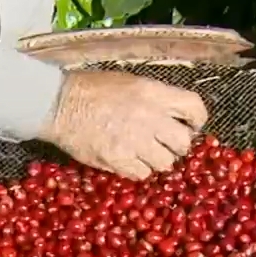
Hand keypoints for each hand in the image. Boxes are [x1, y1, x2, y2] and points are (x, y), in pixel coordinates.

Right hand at [39, 71, 208, 180]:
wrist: (59, 104)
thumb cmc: (92, 90)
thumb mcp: (129, 82)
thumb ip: (154, 99)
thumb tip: (174, 117)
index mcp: (154, 93)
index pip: (194, 107)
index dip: (196, 120)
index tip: (190, 126)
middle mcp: (149, 117)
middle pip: (183, 142)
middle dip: (177, 146)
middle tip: (164, 145)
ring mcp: (135, 141)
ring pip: (165, 163)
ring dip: (156, 160)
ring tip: (142, 154)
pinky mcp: (119, 160)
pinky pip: (141, 174)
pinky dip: (137, 171)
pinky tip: (127, 160)